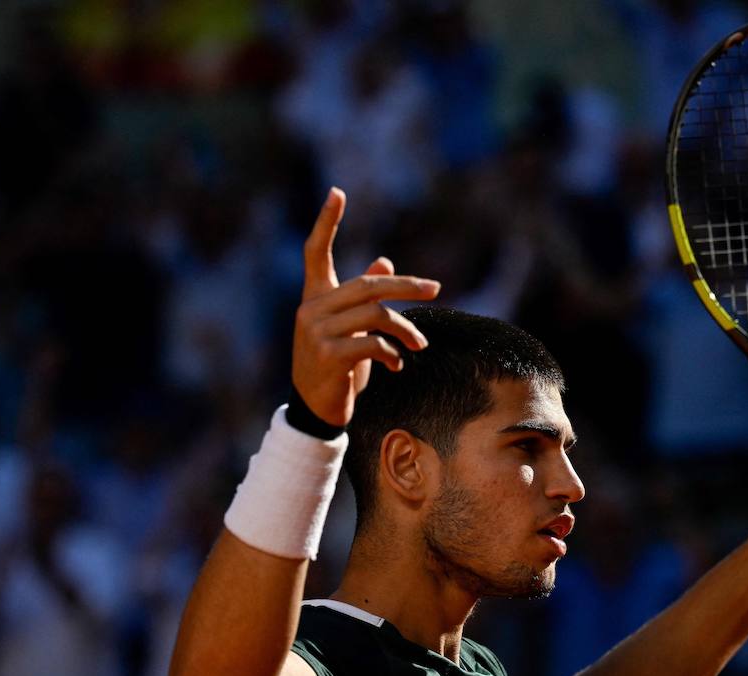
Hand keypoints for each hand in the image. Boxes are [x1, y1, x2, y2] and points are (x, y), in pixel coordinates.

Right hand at [291, 188, 439, 426]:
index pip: (316, 252)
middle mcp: (311, 309)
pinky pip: (373, 344)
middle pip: (368, 285)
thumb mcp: (351, 331)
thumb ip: (364, 298)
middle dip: (406, 287)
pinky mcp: (328, 356)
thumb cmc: (337, 368)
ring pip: (376, 315)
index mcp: (315, 298)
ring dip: (406, 330)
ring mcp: (317, 332)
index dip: (326, 222)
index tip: (337, 192)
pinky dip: (392, 354)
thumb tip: (384, 262)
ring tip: (420, 345)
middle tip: (435, 289)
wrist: (316, 411)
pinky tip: (397, 366)